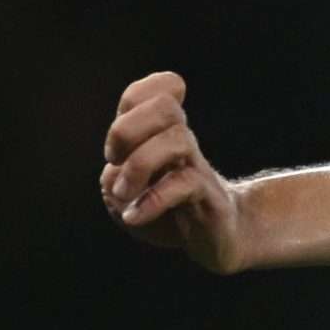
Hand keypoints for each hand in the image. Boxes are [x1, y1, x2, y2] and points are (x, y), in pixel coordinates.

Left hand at [100, 71, 249, 270]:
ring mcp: (199, 168)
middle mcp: (184, 143)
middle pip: (165, 106)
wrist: (216, 241)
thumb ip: (114, 179)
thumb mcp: (129, 193)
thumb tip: (117, 177)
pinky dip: (152, 201)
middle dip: (126, 131)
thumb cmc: (168, 210)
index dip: (133, 103)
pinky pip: (186, 184)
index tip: (116, 150)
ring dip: (138, 166)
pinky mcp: (212, 197)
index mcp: (165, 133)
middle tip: (114, 161)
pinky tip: (134, 217)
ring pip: (177, 140)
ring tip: (124, 193)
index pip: (160, 89)